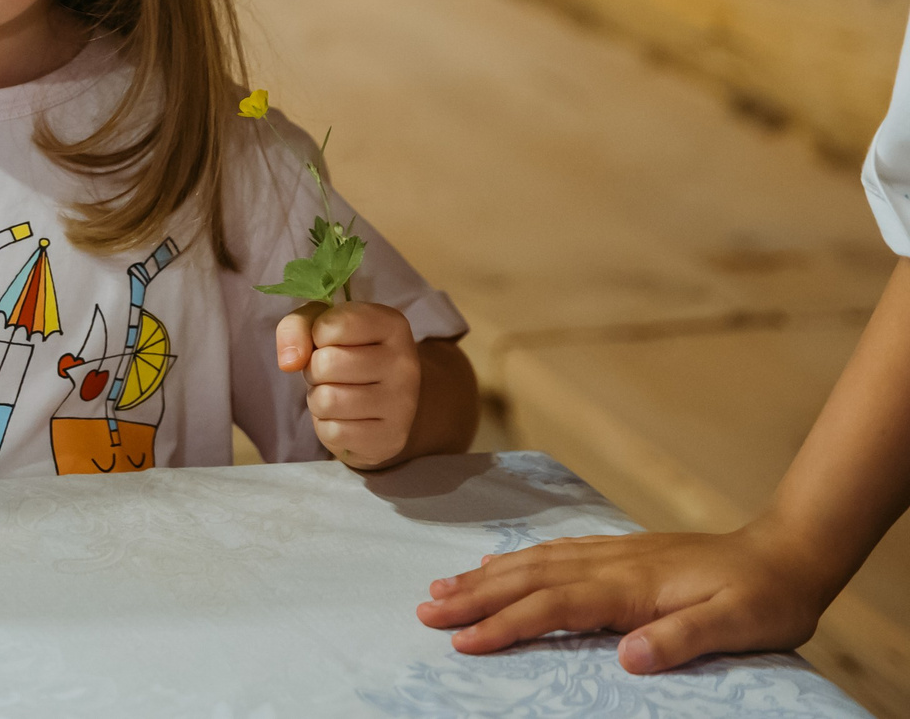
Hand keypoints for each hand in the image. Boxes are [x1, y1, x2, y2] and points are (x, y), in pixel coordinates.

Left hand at [277, 299, 419, 468]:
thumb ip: (297, 327)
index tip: (330, 342)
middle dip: (314, 369)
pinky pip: (333, 432)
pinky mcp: (392, 438)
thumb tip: (288, 362)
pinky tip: (345, 417)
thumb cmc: (347, 354)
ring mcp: (403, 404)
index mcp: (392, 325)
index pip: (334, 325)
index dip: (316, 335)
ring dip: (317, 399)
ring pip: (327, 400)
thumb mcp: (320, 326)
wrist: (384, 400)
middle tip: (330, 373)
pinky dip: (327, 426)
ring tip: (336, 393)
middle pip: (326, 364)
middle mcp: (405, 363)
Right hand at [417, 522, 836, 670]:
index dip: (505, 624)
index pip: (553, 606)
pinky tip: (495, 565)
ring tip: (441, 590)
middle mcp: (610, 564)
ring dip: (484, 578)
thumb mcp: (736, 626)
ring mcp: (611, 554)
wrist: (785, 554)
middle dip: (474, 597)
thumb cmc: (763, 599)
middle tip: (425, 613)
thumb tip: (626, 655)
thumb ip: (682, 639)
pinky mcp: (618, 554)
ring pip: (533, 563)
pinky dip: (514, 560)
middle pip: (528, 580)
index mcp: (631, 586)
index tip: (463, 642)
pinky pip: (552, 554)